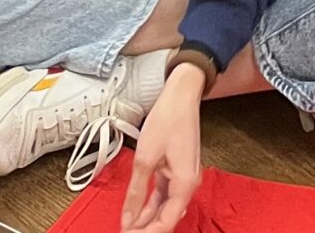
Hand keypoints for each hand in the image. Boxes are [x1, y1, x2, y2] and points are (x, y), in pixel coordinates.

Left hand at [121, 64, 202, 232]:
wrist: (181, 95)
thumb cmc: (169, 120)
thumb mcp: (145, 159)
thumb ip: (136, 193)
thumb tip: (128, 219)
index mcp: (185, 184)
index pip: (166, 223)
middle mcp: (188, 184)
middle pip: (167, 217)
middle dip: (146, 227)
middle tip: (126, 232)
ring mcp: (184, 177)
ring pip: (165, 207)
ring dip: (147, 217)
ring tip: (128, 224)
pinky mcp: (178, 170)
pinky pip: (165, 194)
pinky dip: (151, 203)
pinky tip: (137, 209)